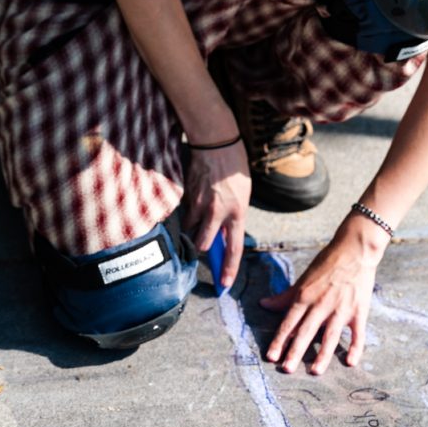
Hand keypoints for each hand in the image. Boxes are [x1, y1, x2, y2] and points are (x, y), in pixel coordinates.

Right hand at [182, 141, 250, 287]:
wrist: (216, 142)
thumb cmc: (234, 166)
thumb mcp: (243, 194)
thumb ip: (234, 214)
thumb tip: (224, 232)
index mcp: (237, 212)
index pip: (233, 248)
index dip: (228, 268)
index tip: (225, 284)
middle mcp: (217, 212)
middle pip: (204, 244)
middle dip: (203, 246)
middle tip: (205, 239)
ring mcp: (199, 204)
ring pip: (191, 229)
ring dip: (194, 227)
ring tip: (201, 211)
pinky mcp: (186, 196)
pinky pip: (184, 211)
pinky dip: (188, 210)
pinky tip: (196, 194)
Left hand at [262, 216, 385, 374]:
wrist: (355, 250)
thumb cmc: (327, 263)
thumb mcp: (303, 279)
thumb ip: (285, 296)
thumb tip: (263, 304)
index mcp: (305, 296)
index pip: (289, 322)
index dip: (280, 340)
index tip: (271, 356)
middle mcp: (321, 304)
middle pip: (306, 332)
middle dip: (295, 351)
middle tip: (286, 369)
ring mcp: (341, 309)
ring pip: (330, 336)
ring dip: (322, 355)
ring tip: (314, 371)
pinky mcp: (359, 311)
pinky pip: (357, 333)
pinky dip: (355, 348)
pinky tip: (350, 363)